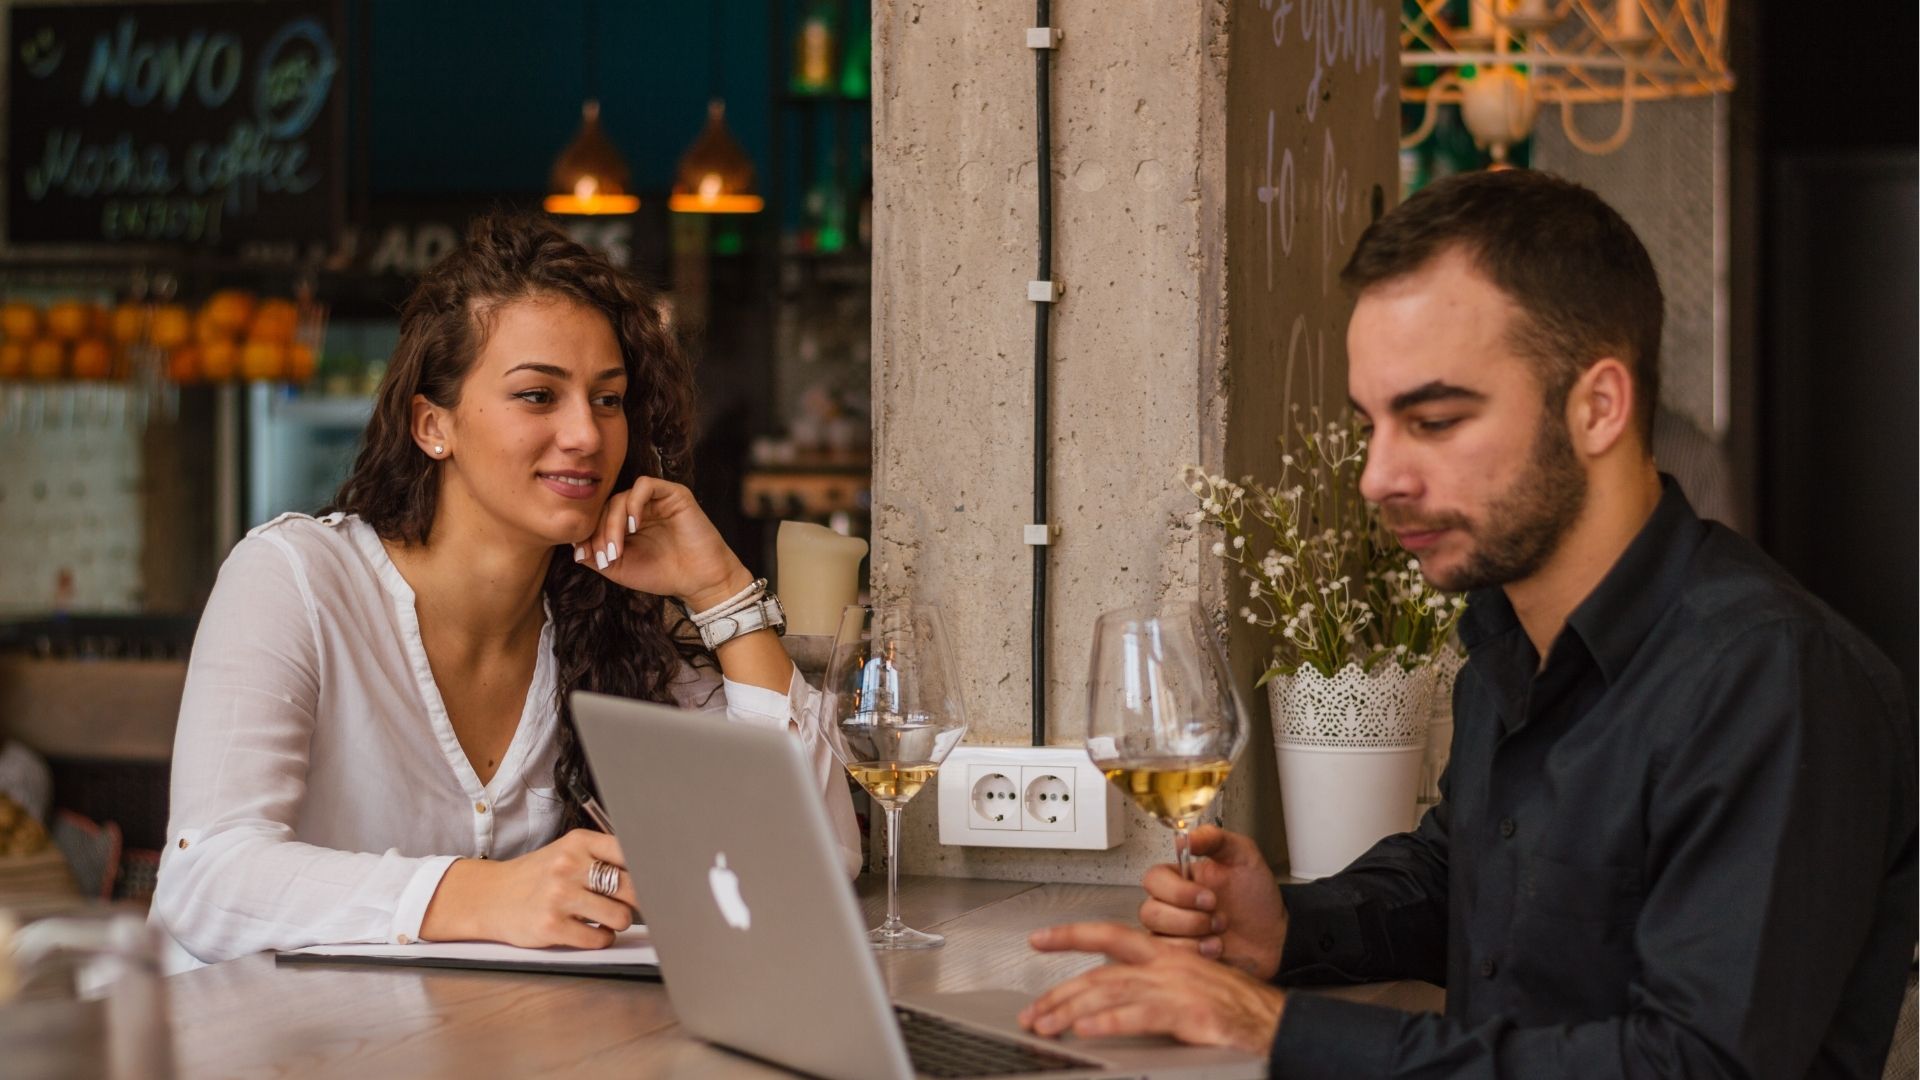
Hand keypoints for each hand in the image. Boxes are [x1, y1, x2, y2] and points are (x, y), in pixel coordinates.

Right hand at [422, 829, 637, 948]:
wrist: (490, 897)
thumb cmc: (536, 876)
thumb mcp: (567, 853)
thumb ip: (603, 858)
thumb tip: (651, 873)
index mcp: (578, 842)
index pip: (631, 852)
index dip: (648, 871)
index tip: (657, 880)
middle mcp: (568, 866)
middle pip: (632, 887)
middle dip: (635, 901)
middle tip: (627, 904)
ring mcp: (559, 896)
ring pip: (620, 916)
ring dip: (618, 922)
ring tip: (603, 918)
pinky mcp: (552, 927)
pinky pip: (599, 939)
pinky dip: (600, 939)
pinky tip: (588, 931)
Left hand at [577, 477, 749, 608]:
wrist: (699, 582)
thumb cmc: (664, 575)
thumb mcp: (621, 570)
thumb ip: (597, 557)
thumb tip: (573, 548)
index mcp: (627, 524)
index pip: (598, 517)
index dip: (590, 534)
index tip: (590, 558)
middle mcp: (640, 509)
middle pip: (606, 506)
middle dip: (600, 532)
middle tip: (606, 556)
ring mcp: (656, 500)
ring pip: (621, 496)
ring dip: (613, 522)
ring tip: (618, 547)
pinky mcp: (674, 493)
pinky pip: (645, 485)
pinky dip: (634, 503)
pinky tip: (634, 525)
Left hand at [1019, 922, 1286, 1053]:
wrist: (1279, 1022)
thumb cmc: (1237, 1010)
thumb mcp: (1188, 989)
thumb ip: (1150, 991)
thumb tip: (1108, 1005)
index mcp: (1165, 955)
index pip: (1109, 935)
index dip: (1071, 934)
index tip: (1038, 938)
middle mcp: (1167, 966)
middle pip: (1101, 972)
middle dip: (1060, 992)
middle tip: (1033, 1013)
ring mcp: (1178, 988)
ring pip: (1113, 991)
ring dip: (1073, 1010)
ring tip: (1048, 1026)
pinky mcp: (1190, 1013)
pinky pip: (1142, 1015)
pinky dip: (1111, 1022)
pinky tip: (1088, 1031)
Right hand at [1137, 824, 1287, 977]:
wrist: (1276, 937)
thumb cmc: (1257, 898)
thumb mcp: (1243, 856)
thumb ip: (1215, 839)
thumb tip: (1186, 837)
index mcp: (1180, 878)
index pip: (1153, 879)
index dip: (1177, 891)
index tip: (1208, 897)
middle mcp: (1171, 906)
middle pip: (1150, 912)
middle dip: (1189, 919)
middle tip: (1219, 919)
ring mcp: (1174, 934)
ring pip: (1157, 937)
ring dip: (1193, 937)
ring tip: (1219, 935)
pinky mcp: (1180, 957)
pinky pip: (1169, 958)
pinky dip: (1194, 955)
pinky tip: (1216, 949)